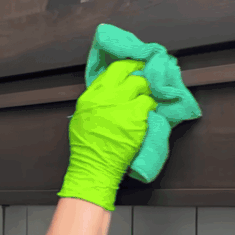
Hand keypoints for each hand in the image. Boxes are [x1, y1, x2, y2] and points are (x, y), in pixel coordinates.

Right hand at [58, 59, 156, 210]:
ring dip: (148, 92)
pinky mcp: (136, 117)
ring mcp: (121, 106)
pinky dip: (152, 107)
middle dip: (141, 75)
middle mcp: (105, 97)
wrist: (94, 167)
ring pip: (142, 86)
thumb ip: (96, 100)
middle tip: (148, 79)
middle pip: (129, 73)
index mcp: (91, 96)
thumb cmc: (87, 147)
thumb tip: (113, 89)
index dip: (128, 67)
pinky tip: (150, 114)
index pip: (113, 70)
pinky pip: (149, 104)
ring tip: (149, 99)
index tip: (135, 69)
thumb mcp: (82, 117)